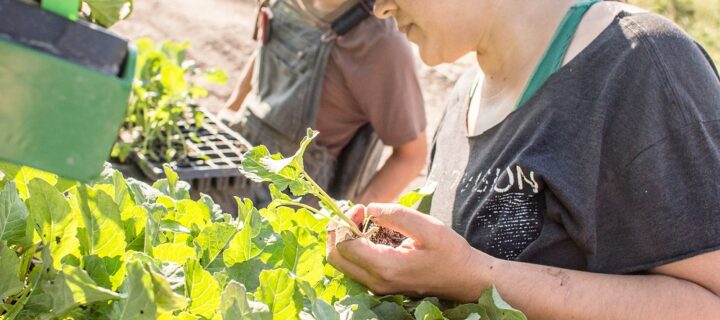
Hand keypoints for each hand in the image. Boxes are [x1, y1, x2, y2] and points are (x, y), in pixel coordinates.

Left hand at [327, 203, 495, 301]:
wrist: (467, 280)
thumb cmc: (451, 252)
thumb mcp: (429, 228)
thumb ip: (397, 216)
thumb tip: (369, 208)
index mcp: (386, 267)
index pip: (345, 245)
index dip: (346, 222)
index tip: (361, 207)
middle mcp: (377, 282)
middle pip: (336, 258)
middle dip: (339, 231)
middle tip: (357, 213)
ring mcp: (378, 287)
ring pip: (343, 264)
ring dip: (346, 239)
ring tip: (364, 221)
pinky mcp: (382, 285)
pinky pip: (355, 267)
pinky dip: (355, 248)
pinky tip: (373, 234)